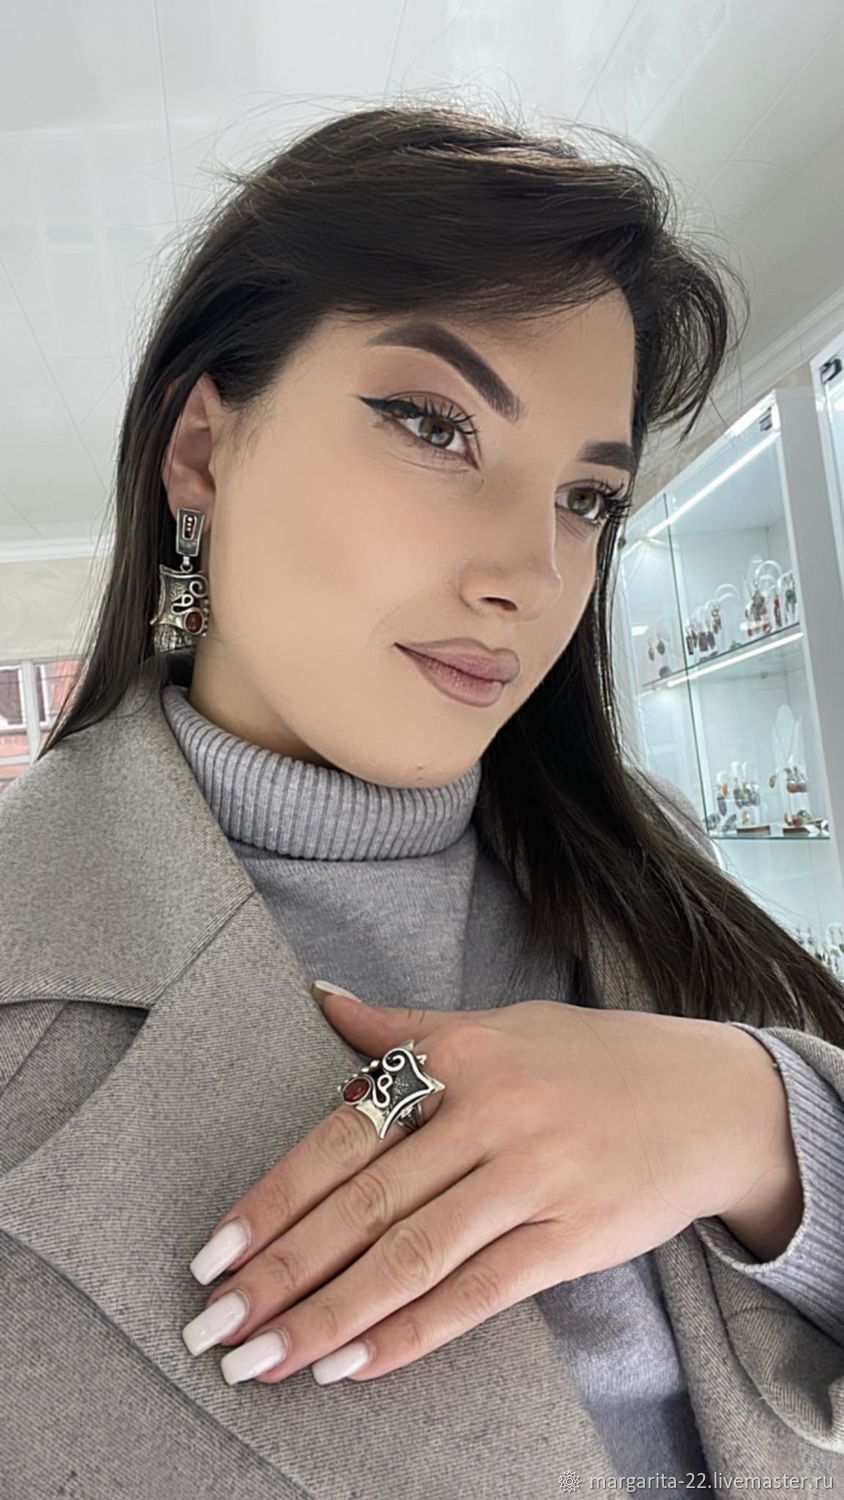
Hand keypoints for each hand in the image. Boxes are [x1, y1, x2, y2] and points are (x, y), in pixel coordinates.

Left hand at [181, 992, 788, 1385]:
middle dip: (282, 1272)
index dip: (274, 1198)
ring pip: (414, 1256)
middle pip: (366, 1205)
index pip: (344, 1135)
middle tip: (215, 1327)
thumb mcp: (497, 1023)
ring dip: (330, 1316)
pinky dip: (414, 1333)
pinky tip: (356, 1364)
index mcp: (460, 1057)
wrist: (709, 1095)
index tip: (213, 1251)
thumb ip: (403, 1027)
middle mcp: (491, 1114)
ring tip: (266, 1360)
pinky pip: (481, 1292)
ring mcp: (535, 1176)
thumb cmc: (590, 1058)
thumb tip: (321, 998)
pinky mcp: (576, 1235)